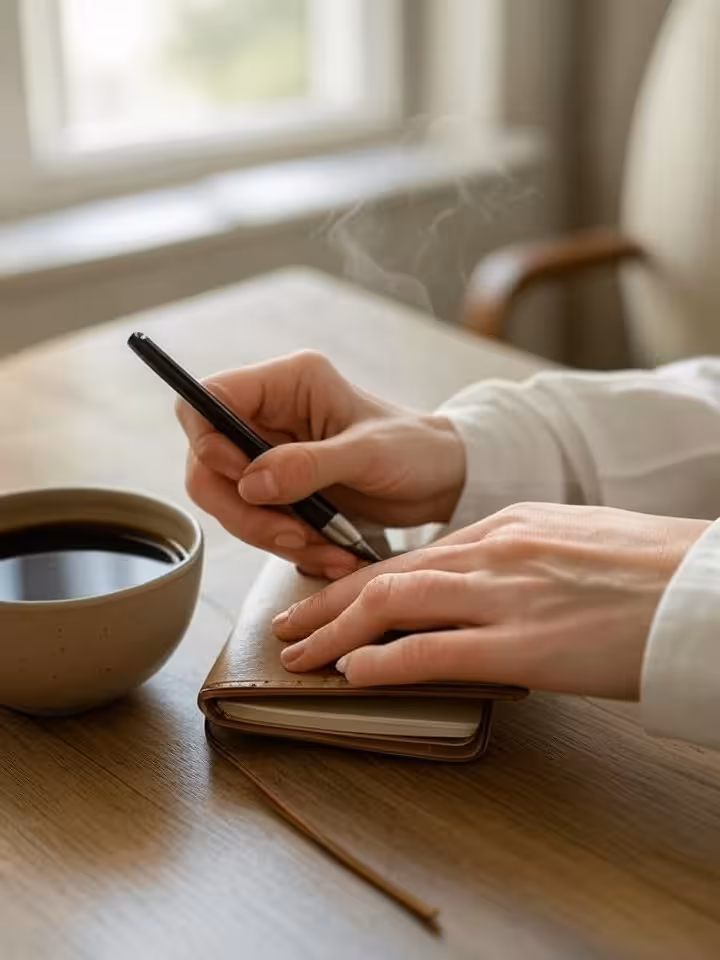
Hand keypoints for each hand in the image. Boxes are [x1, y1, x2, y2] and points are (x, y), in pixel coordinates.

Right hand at [177, 351, 464, 578]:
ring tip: (323, 550)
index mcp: (287, 383)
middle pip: (208, 461)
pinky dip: (287, 545)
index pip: (209, 399)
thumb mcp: (368, 453)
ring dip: (269, 535)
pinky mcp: (281, 489)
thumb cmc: (416, 449)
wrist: (441, 480)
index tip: (243, 481)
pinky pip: (258, 521)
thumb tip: (251, 483)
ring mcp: (272, 454)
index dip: (208, 442)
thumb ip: (308, 465)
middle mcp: (270, 415)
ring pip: (230, 499)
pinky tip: (328, 554)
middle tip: (289, 535)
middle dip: (243, 509)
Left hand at [273, 503, 709, 698]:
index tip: (330, 599)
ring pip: (394, 603)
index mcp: (507, 526)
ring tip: (299, 657)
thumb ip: (522, 559)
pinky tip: (354, 675)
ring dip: (336, 632)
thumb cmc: (651, 569)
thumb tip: (491, 587)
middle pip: (387, 574)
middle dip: (328, 604)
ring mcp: (505, 595)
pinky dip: (385, 663)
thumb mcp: (574, 544)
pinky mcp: (524, 644)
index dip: (361, 581)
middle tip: (289, 627)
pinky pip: (434, 651)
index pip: (414, 555)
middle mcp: (494, 552)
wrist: (703, 587)